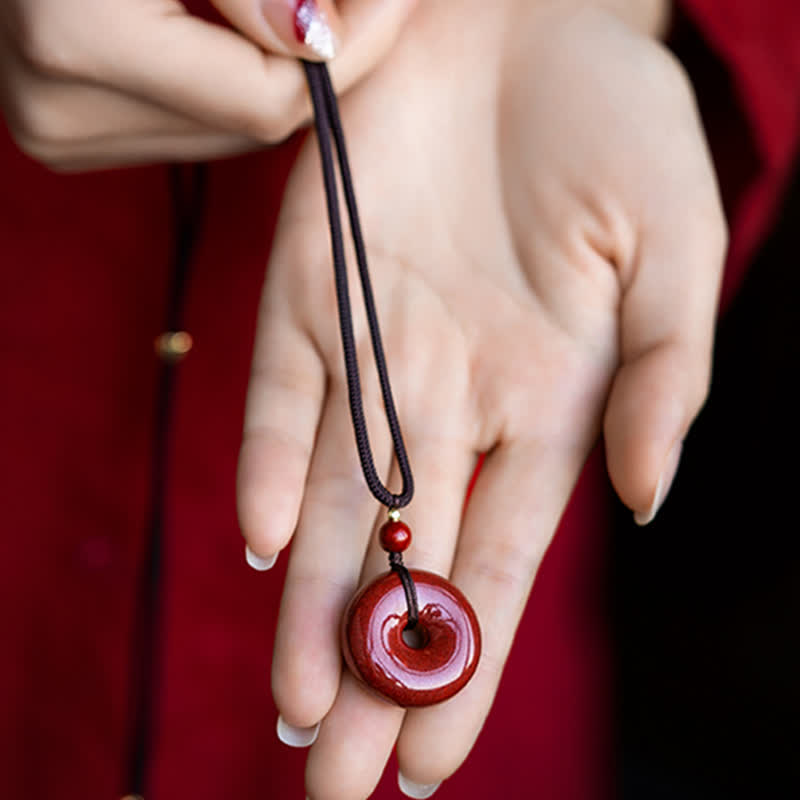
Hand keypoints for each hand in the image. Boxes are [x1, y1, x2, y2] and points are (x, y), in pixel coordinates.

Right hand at [0, 0, 414, 169]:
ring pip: (227, 136)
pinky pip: (189, 130)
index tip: (397, 2)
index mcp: (75, 42)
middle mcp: (59, 113)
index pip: (267, 99)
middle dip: (318, 67)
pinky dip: (229, 87)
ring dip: (276, 76)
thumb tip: (324, 40)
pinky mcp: (64, 136)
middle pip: (252, 125)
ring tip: (300, 14)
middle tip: (365, 6)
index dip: (348, 53)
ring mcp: (56, 132)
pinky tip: (234, 36)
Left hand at [238, 1, 726, 795]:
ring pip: (338, 501)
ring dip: (314, 605)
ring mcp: (379, 343)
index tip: (433, 762)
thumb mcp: (673, 255)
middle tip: (339, 785)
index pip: (494, 565)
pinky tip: (269, 545)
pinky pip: (287, 389)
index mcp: (545, 402)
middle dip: (375, 674)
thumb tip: (641, 499)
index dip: (464, 665)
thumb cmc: (617, 127)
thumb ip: (660, 382)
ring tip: (295, 712)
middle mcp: (453, 394)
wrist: (526, 21)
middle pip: (406, 561)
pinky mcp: (313, 282)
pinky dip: (276, 461)